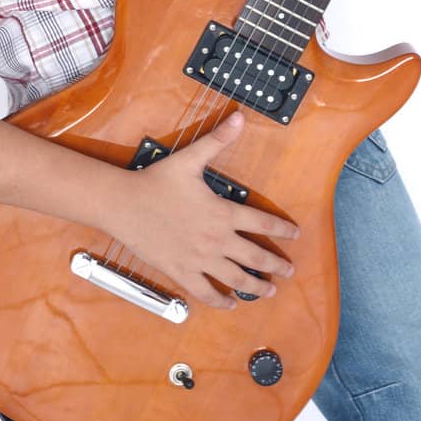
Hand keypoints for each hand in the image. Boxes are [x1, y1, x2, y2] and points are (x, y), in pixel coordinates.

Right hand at [110, 112, 299, 308]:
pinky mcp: (181, 272)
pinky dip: (221, 301)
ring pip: (236, 279)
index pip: (263, 223)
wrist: (124, 205)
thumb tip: (239, 116)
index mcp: (222, 213)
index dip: (282, 230)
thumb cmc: (157, 181)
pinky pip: (206, 292)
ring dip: (256, 286)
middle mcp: (216, 239)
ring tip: (269, 290)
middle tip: (289, 270)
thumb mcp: (190, 159)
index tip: (296, 235)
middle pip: (255, 256)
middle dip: (276, 264)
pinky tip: (230, 304)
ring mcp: (200, 259)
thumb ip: (218, 140)